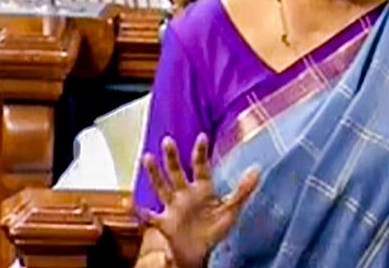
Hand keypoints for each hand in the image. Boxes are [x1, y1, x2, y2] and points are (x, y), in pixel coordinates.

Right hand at [141, 134, 259, 267]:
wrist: (199, 253)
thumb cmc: (214, 229)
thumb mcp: (231, 209)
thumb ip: (243, 190)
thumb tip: (257, 170)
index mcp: (202, 188)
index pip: (201, 167)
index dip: (200, 153)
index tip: (201, 136)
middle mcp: (185, 194)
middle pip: (177, 172)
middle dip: (172, 158)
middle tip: (167, 141)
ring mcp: (173, 207)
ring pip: (162, 187)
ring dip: (155, 175)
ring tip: (147, 158)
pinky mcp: (165, 223)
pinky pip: (151, 217)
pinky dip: (141, 212)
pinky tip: (131, 204)